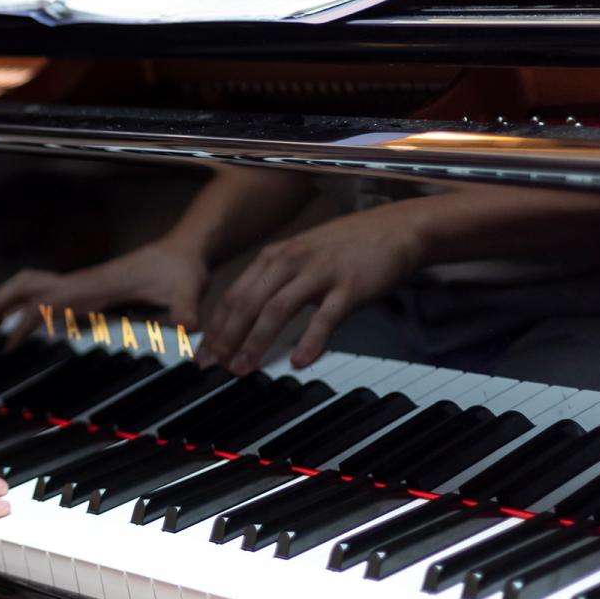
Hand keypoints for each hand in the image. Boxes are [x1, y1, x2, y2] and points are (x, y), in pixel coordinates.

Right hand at [0, 241, 208, 343]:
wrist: (183, 252)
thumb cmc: (182, 270)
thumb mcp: (187, 289)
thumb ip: (185, 308)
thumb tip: (189, 325)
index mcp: (93, 286)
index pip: (47, 304)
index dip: (23, 324)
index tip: (3, 348)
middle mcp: (79, 284)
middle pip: (21, 289)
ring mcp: (77, 286)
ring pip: (24, 290)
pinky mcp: (82, 292)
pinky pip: (38, 297)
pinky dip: (15, 309)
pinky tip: (10, 329)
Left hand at [199, 207, 423, 374]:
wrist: (395, 229)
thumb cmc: (346, 247)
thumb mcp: (301, 256)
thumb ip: (275, 282)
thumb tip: (247, 317)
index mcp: (274, 256)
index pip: (234, 294)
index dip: (215, 326)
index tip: (204, 353)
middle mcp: (290, 261)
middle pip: (247, 303)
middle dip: (226, 337)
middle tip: (213, 366)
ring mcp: (319, 273)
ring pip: (277, 310)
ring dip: (255, 342)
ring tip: (242, 368)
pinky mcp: (349, 287)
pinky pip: (325, 318)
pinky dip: (310, 341)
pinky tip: (300, 362)